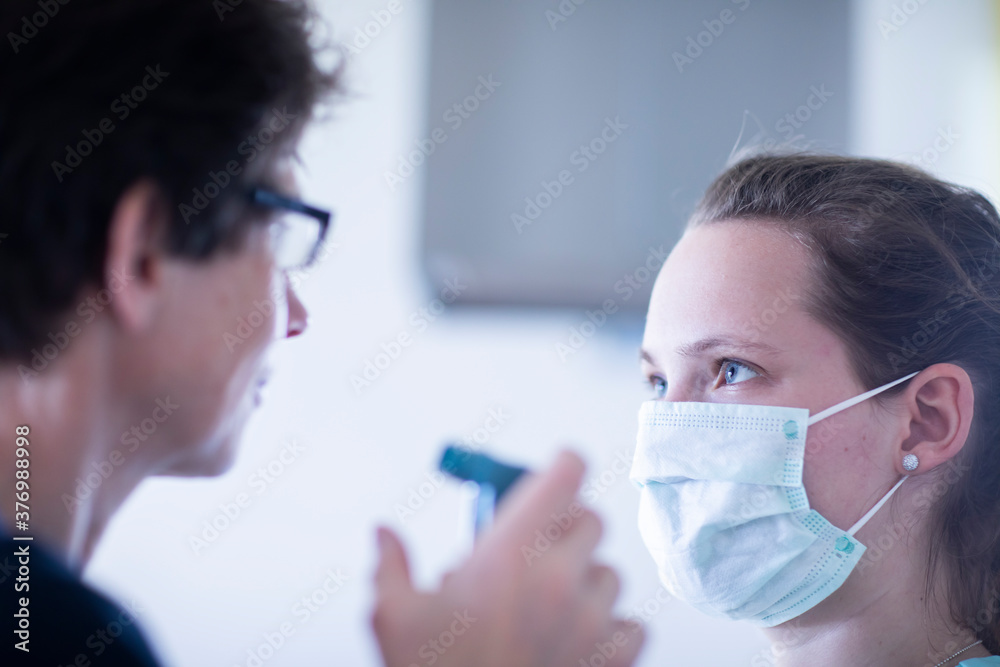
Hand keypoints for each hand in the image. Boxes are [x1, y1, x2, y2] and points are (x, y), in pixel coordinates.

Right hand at [371, 450, 643, 666]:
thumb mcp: (394, 619)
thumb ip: (391, 566)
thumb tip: (384, 534)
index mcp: (510, 554)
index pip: (566, 474)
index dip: (559, 468)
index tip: (549, 477)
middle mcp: (559, 579)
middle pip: (592, 520)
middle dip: (564, 530)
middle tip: (532, 553)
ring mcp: (592, 622)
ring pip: (612, 573)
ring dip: (585, 581)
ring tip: (548, 606)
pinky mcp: (613, 661)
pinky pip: (633, 625)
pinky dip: (612, 627)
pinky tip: (577, 640)